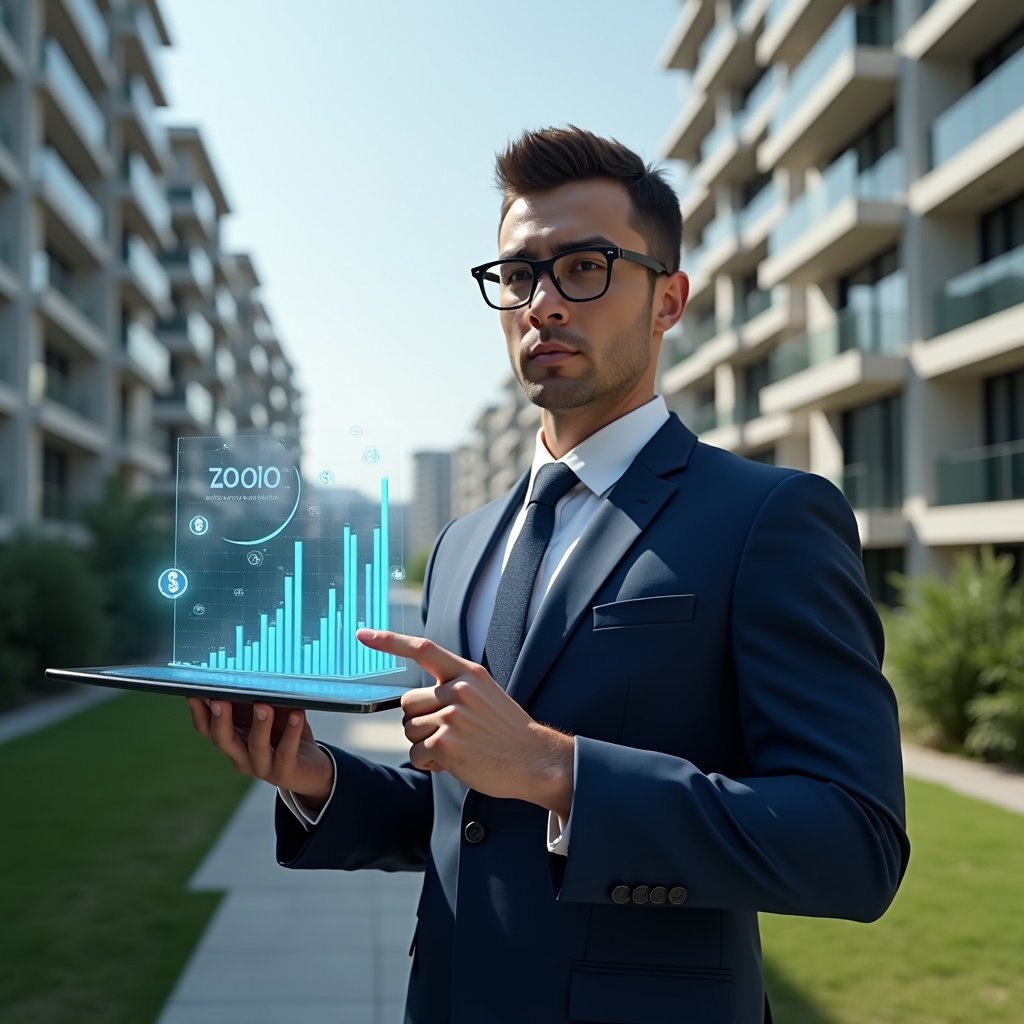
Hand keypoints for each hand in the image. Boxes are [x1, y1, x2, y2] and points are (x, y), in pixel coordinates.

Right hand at [187, 699, 333, 811]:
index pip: (207, 729)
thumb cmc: (285, 735)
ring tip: (263, 706)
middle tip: (219, 700)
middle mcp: (241, 756)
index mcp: (233, 740)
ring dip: (259, 724)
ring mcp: (262, 767)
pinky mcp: (285, 772)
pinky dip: (291, 732)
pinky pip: (286, 751)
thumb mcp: (269, 715)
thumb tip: (249, 672)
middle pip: (223, 740)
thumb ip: (256, 700)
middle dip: (219, 720)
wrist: (311, 769)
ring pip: (256, 746)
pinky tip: (297, 714)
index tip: (193, 692)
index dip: (198, 712)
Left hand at [357, 629, 573, 816]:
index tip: (363, 635)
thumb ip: (454, 688)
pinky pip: (416, 754)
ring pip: (410, 730)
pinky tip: (453, 763)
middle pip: (408, 703)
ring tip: (457, 747)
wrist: (534, 759)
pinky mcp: (446, 743)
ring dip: (425, 745)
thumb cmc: (505, 731)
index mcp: (467, 673)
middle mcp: (458, 689)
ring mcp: (451, 715)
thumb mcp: (485, 695)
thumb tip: (415, 701)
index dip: (390, 641)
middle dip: (420, 722)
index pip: (423, 648)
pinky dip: (429, 764)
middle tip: (449, 734)